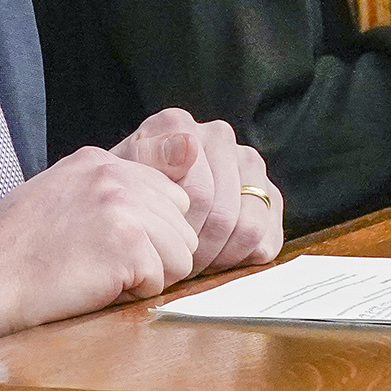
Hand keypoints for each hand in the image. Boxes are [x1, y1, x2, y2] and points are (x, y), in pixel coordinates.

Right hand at [0, 146, 195, 357]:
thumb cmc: (13, 248)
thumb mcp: (56, 191)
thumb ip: (100, 189)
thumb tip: (144, 206)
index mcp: (100, 161)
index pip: (168, 195)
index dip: (152, 232)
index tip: (118, 248)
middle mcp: (116, 175)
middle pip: (181, 226)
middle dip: (157, 255)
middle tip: (109, 268)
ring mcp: (123, 207)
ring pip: (181, 255)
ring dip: (149, 277)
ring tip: (103, 277)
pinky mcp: (128, 245)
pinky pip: (162, 282)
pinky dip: (134, 296)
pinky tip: (97, 288)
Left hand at [111, 107, 283, 274]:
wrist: (138, 205)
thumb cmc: (128, 198)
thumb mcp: (121, 181)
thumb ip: (149, 159)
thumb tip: (189, 146)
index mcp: (179, 125)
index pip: (197, 195)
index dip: (179, 233)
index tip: (163, 248)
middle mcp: (218, 134)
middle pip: (223, 215)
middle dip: (199, 251)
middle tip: (177, 265)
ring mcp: (247, 161)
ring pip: (250, 228)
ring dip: (221, 257)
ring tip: (196, 262)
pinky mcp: (268, 192)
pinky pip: (268, 238)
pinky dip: (244, 259)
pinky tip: (218, 258)